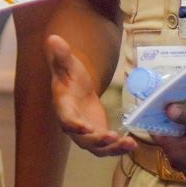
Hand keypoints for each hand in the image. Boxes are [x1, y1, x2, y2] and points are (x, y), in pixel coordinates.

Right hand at [47, 35, 135, 155]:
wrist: (76, 87)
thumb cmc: (69, 74)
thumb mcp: (67, 63)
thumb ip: (62, 54)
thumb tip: (53, 38)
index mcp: (63, 106)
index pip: (66, 118)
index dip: (74, 124)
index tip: (85, 127)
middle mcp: (73, 123)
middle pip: (82, 139)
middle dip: (97, 140)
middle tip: (111, 137)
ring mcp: (85, 133)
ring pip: (96, 147)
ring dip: (111, 148)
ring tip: (128, 144)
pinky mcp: (97, 135)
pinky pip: (106, 147)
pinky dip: (119, 148)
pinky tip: (132, 143)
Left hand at [155, 104, 185, 172]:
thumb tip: (168, 109)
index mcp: (176, 152)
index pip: (155, 130)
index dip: (158, 115)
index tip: (163, 100)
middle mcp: (177, 161)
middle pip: (165, 134)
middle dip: (170, 119)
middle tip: (179, 102)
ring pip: (175, 138)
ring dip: (180, 126)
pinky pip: (184, 144)